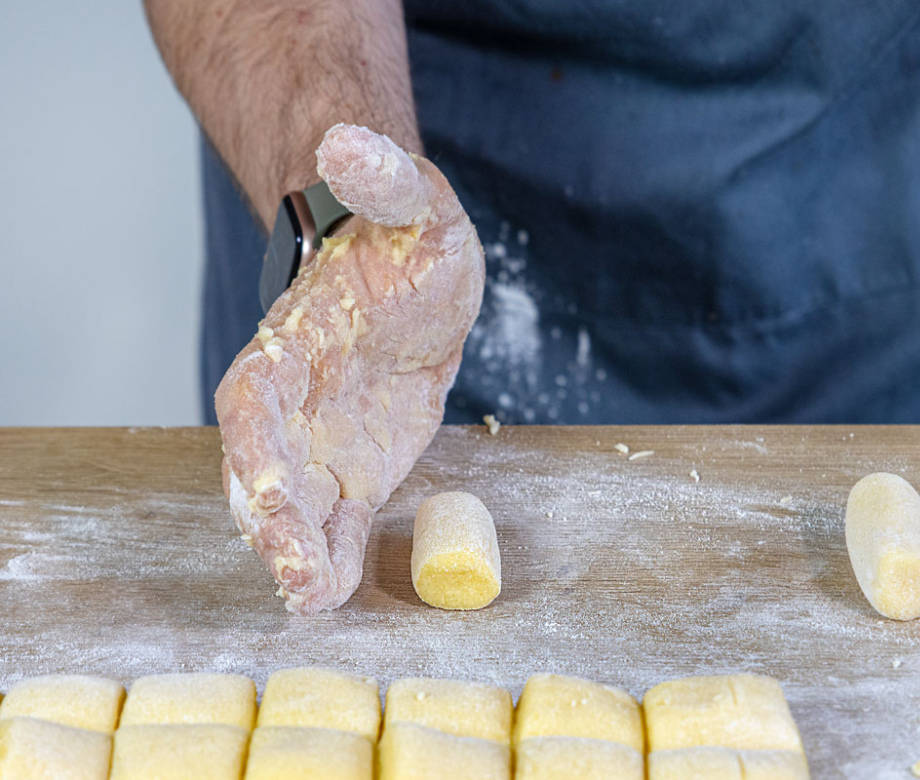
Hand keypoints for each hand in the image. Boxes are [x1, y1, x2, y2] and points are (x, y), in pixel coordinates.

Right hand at [215, 124, 483, 613]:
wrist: (410, 262)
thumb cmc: (400, 229)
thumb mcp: (409, 197)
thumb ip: (380, 177)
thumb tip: (346, 144)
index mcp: (291, 340)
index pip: (256, 402)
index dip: (257, 448)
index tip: (269, 493)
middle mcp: (293, 401)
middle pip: (265, 470)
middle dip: (273, 524)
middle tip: (297, 581)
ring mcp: (323, 439)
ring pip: (297, 505)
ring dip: (300, 553)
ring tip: (316, 601)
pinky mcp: (360, 465)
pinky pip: (342, 517)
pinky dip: (340, 552)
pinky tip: (338, 593)